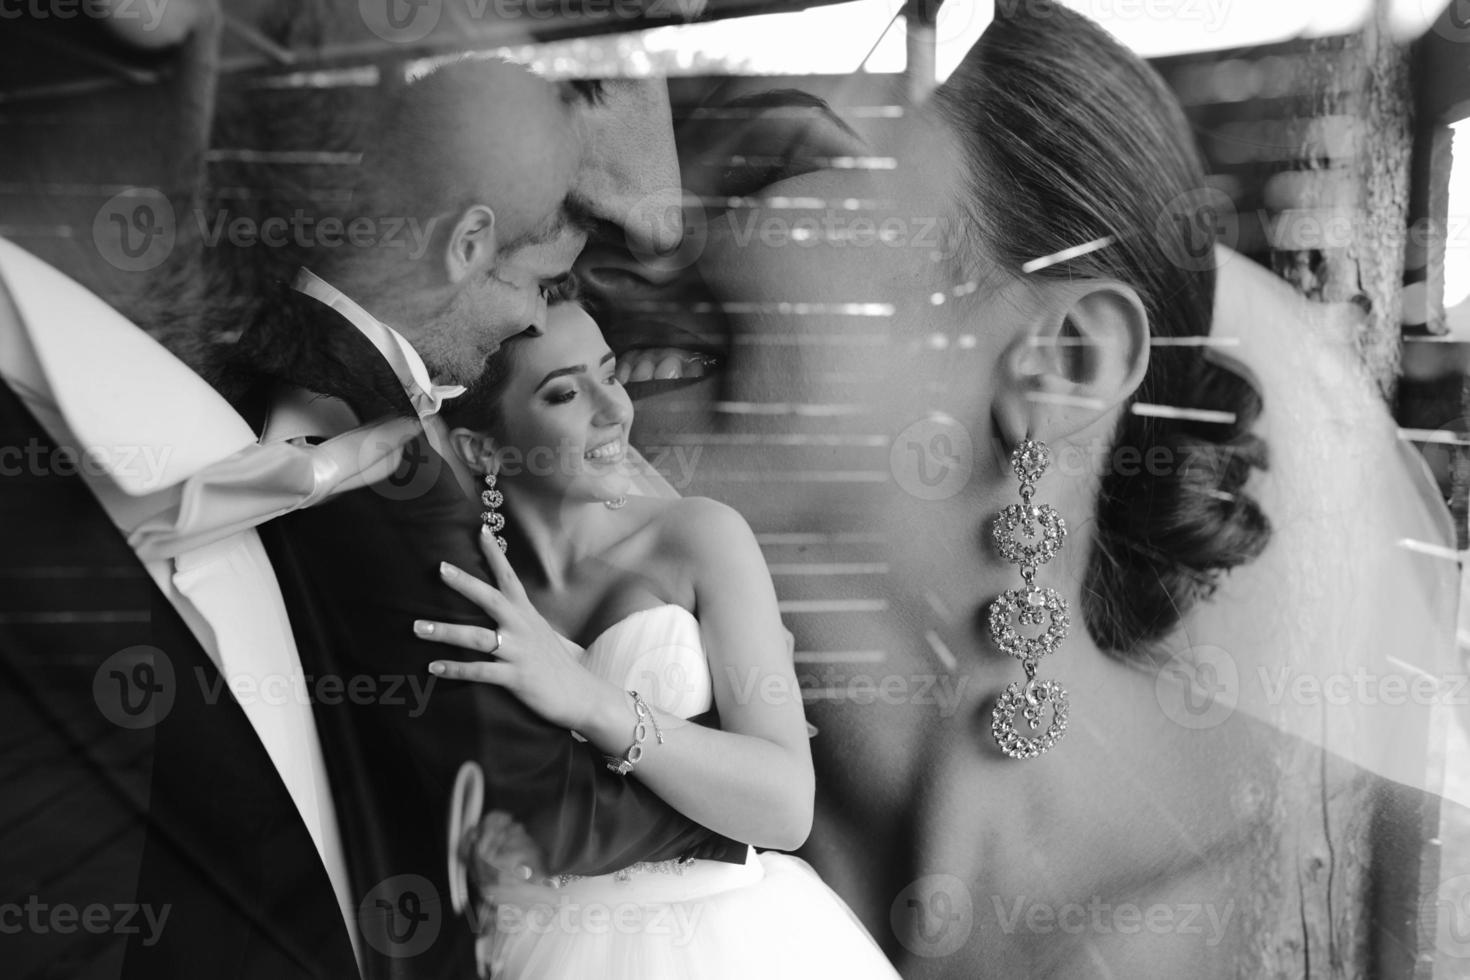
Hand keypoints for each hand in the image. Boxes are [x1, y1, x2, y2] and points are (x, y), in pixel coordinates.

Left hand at [416, 527, 622, 732]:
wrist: (581, 695)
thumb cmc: (555, 664)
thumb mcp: (538, 633)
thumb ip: (518, 618)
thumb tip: (498, 605)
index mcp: (527, 614)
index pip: (509, 577)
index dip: (495, 554)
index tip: (480, 529)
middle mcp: (522, 628)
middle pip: (490, 599)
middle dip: (464, 583)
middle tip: (439, 567)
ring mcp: (518, 652)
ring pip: (477, 638)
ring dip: (445, 632)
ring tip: (417, 627)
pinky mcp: (516, 678)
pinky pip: (480, 672)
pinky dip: (455, 669)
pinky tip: (433, 668)